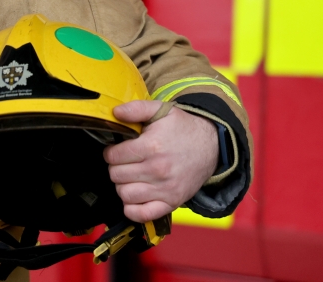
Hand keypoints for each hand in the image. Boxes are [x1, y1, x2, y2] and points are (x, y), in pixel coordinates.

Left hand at [104, 101, 218, 221]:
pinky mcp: (172, 202)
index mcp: (152, 146)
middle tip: (124, 162)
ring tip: (129, 177)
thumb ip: (136, 108)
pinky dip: (133, 209)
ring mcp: (165, 189)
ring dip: (122, 185)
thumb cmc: (183, 128)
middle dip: (115, 167)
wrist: (212, 146)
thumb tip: (115, 112)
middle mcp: (158, 170)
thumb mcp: (161, 110)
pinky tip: (134, 197)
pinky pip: (143, 214)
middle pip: (116, 175)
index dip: (110, 152)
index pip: (113, 156)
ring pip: (125, 194)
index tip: (116, 150)